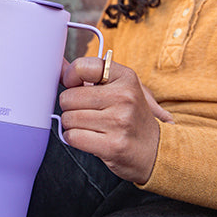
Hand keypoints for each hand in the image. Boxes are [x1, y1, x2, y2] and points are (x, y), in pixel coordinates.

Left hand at [58, 56, 171, 183]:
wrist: (156, 149)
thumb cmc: (131, 116)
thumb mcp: (119, 88)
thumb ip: (88, 75)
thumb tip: (59, 67)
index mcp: (125, 78)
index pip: (82, 67)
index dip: (70, 77)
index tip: (74, 84)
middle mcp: (124, 97)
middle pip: (68, 97)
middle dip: (70, 107)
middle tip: (86, 111)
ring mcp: (119, 121)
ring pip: (68, 118)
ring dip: (72, 125)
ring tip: (90, 126)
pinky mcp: (112, 145)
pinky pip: (72, 137)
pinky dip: (73, 138)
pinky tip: (88, 138)